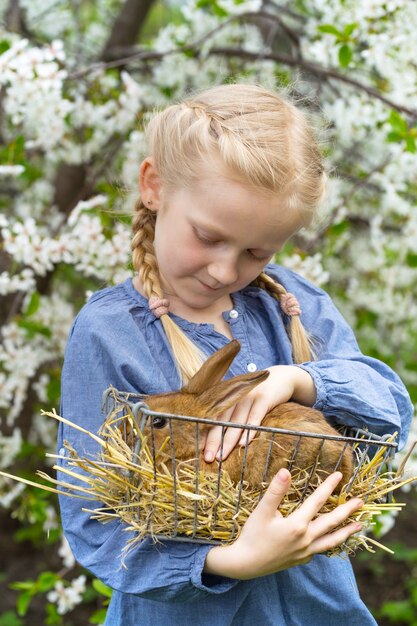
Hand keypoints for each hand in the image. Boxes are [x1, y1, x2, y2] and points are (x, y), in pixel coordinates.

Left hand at [203, 365, 315, 461]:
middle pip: (221, 421)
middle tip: (208, 458)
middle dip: (214, 441)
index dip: (207, 434)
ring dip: (228, 440)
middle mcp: (235, 396)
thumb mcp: (244, 403)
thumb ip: (233, 415)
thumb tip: (221, 441)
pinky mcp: (263, 398)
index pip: (213, 418)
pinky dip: (249, 430)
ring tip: (221, 456)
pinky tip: (243, 444)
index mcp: (228, 398)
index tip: (201, 451)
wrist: (284, 377)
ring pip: (236, 421)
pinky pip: (255, 416)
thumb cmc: (260, 396)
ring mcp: (249, 396)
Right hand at [204, 470, 362, 578]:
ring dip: (347, 531)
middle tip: (361, 502)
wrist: (246, 564)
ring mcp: (305, 551)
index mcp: (297, 525)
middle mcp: (306, 539)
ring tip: (360, 525)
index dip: (329, 487)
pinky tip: (332, 540)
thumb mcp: (262, 511)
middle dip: (347, 510)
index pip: (317, 501)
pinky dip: (331, 543)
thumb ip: (276, 491)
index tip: (340, 476)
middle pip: (331, 522)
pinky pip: (321, 550)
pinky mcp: (301, 559)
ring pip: (331, 540)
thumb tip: (286, 471)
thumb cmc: (253, 535)